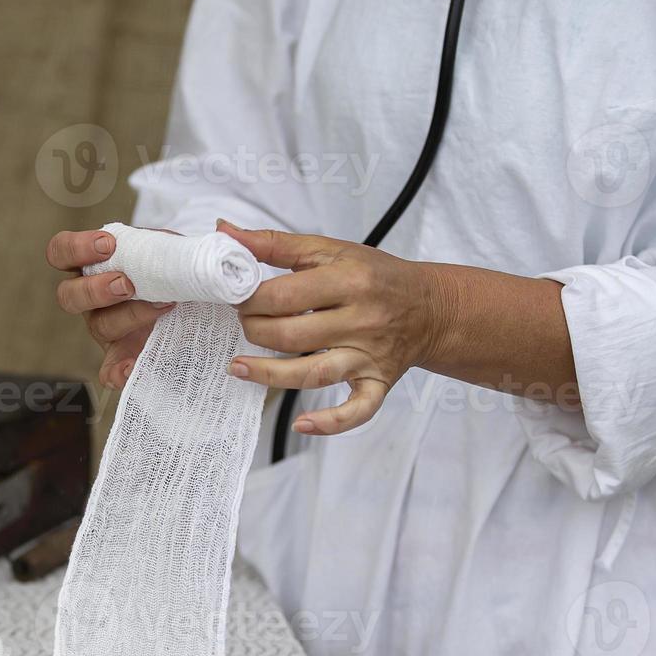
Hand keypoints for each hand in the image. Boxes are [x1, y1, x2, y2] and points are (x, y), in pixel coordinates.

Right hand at [46, 228, 173, 388]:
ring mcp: (105, 328)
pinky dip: (118, 370)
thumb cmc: (174, 267)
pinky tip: (133, 366)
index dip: (77, 248)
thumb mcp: (174, 248)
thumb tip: (222, 230)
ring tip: (162, 306)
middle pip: (69, 296)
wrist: (189, 299)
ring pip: (99, 326)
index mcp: (92, 264)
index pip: (61, 252)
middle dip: (96, 289)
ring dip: (127, 316)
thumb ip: (184, 241)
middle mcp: (91, 298)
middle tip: (128, 283)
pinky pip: (109, 370)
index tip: (110, 244)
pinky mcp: (122, 355)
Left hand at [219, 221, 443, 435]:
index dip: (249, 299)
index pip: (283, 296)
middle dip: (255, 330)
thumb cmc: (374, 276)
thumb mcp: (330, 251)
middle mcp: (361, 321)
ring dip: (269, 375)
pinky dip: (331, 422)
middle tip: (244, 323)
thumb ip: (275, 244)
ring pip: (313, 373)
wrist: (430, 307)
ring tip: (238, 367)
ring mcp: (369, 356)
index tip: (236, 296)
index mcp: (349, 281)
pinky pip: (357, 410)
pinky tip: (302, 424)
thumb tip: (225, 231)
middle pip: (291, 336)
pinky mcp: (378, 383)